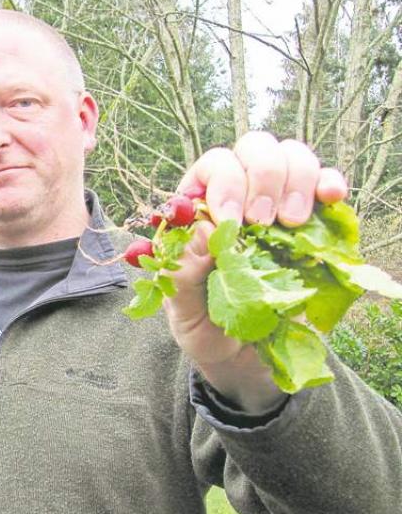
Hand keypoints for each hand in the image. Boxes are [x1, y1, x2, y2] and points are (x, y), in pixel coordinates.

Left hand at [165, 131, 347, 412]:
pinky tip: (331, 196)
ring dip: (295, 179)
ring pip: (290, 156)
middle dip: (261, 177)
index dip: (223, 182)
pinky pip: (325, 183)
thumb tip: (202, 226)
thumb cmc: (206, 329)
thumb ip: (182, 271)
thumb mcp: (182, 309)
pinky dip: (329, 182)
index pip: (212, 167)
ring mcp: (278, 206)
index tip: (231, 220)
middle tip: (264, 222)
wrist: (247, 362)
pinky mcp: (313, 222)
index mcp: (198, 212)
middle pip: (253, 150)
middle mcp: (238, 198)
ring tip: (291, 222)